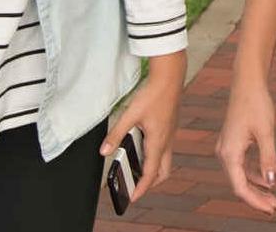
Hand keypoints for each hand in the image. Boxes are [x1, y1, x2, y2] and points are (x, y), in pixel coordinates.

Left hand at [101, 52, 185, 203]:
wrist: (170, 77)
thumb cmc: (153, 94)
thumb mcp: (130, 115)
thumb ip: (116, 134)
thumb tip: (104, 151)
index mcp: (157, 141)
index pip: (150, 172)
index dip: (142, 188)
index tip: (133, 197)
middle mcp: (167, 141)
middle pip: (163, 171)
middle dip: (151, 182)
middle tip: (137, 187)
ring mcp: (171, 134)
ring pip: (165, 160)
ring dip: (154, 169)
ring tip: (138, 170)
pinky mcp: (170, 127)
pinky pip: (165, 149)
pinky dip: (156, 156)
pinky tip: (144, 148)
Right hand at [216, 77, 275, 214]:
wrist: (247, 83)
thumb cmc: (256, 104)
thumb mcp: (266, 132)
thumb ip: (269, 159)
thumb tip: (273, 183)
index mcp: (229, 153)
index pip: (240, 187)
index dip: (256, 201)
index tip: (272, 209)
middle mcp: (224, 153)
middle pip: (239, 184)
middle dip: (257, 198)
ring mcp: (227, 148)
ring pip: (240, 176)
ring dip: (257, 188)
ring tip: (274, 199)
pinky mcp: (233, 143)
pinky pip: (242, 166)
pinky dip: (254, 174)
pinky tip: (267, 180)